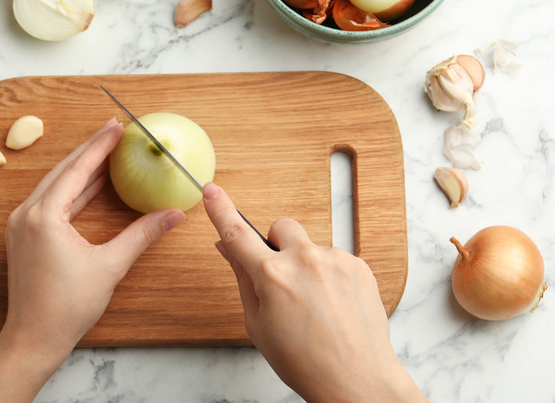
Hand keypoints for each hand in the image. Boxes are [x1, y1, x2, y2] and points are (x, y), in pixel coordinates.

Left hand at [0, 119, 184, 401]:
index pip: (77, 170)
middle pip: (63, 170)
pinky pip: (49, 201)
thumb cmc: (67, 307)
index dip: (100, 147)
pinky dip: (71, 190)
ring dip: (80, 168)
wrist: (34, 338)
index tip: (117, 127)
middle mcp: (27, 214)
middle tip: (113, 131)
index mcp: (44, 216)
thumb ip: (141, 235)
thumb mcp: (110, 266)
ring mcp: (21, 224)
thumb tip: (173, 215)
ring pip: (54, 184)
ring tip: (105, 153)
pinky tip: (89, 185)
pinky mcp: (23, 235)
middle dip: (90, 150)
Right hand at [202, 182, 425, 402]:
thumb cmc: (304, 360)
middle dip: (277, 245)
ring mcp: (335, 260)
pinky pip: (335, 259)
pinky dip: (330, 276)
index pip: (237, 234)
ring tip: (315, 305)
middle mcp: (305, 260)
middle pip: (281, 227)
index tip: (211, 190)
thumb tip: (228, 248)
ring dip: (307, 265)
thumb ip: (243, 278)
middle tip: (282, 278)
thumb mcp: (258, 324)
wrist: (356, 379)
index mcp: (272, 276)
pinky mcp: (359, 265)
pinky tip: (334, 305)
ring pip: (311, 247)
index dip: (220, 210)